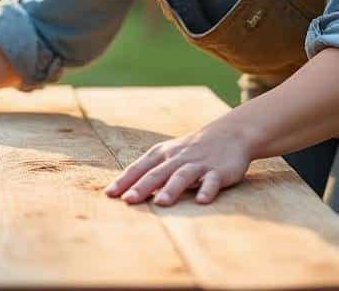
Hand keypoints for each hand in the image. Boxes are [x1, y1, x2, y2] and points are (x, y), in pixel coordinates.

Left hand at [104, 121, 254, 206]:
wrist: (229, 134)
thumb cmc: (190, 150)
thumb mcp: (168, 155)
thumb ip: (150, 172)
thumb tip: (125, 194)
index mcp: (162, 154)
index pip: (139, 168)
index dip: (125, 181)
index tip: (109, 195)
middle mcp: (178, 158)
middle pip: (157, 173)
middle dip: (142, 187)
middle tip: (128, 201)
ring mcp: (198, 164)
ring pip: (182, 175)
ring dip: (171, 189)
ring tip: (160, 204)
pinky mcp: (219, 171)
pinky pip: (212, 181)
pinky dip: (207, 190)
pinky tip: (201, 201)